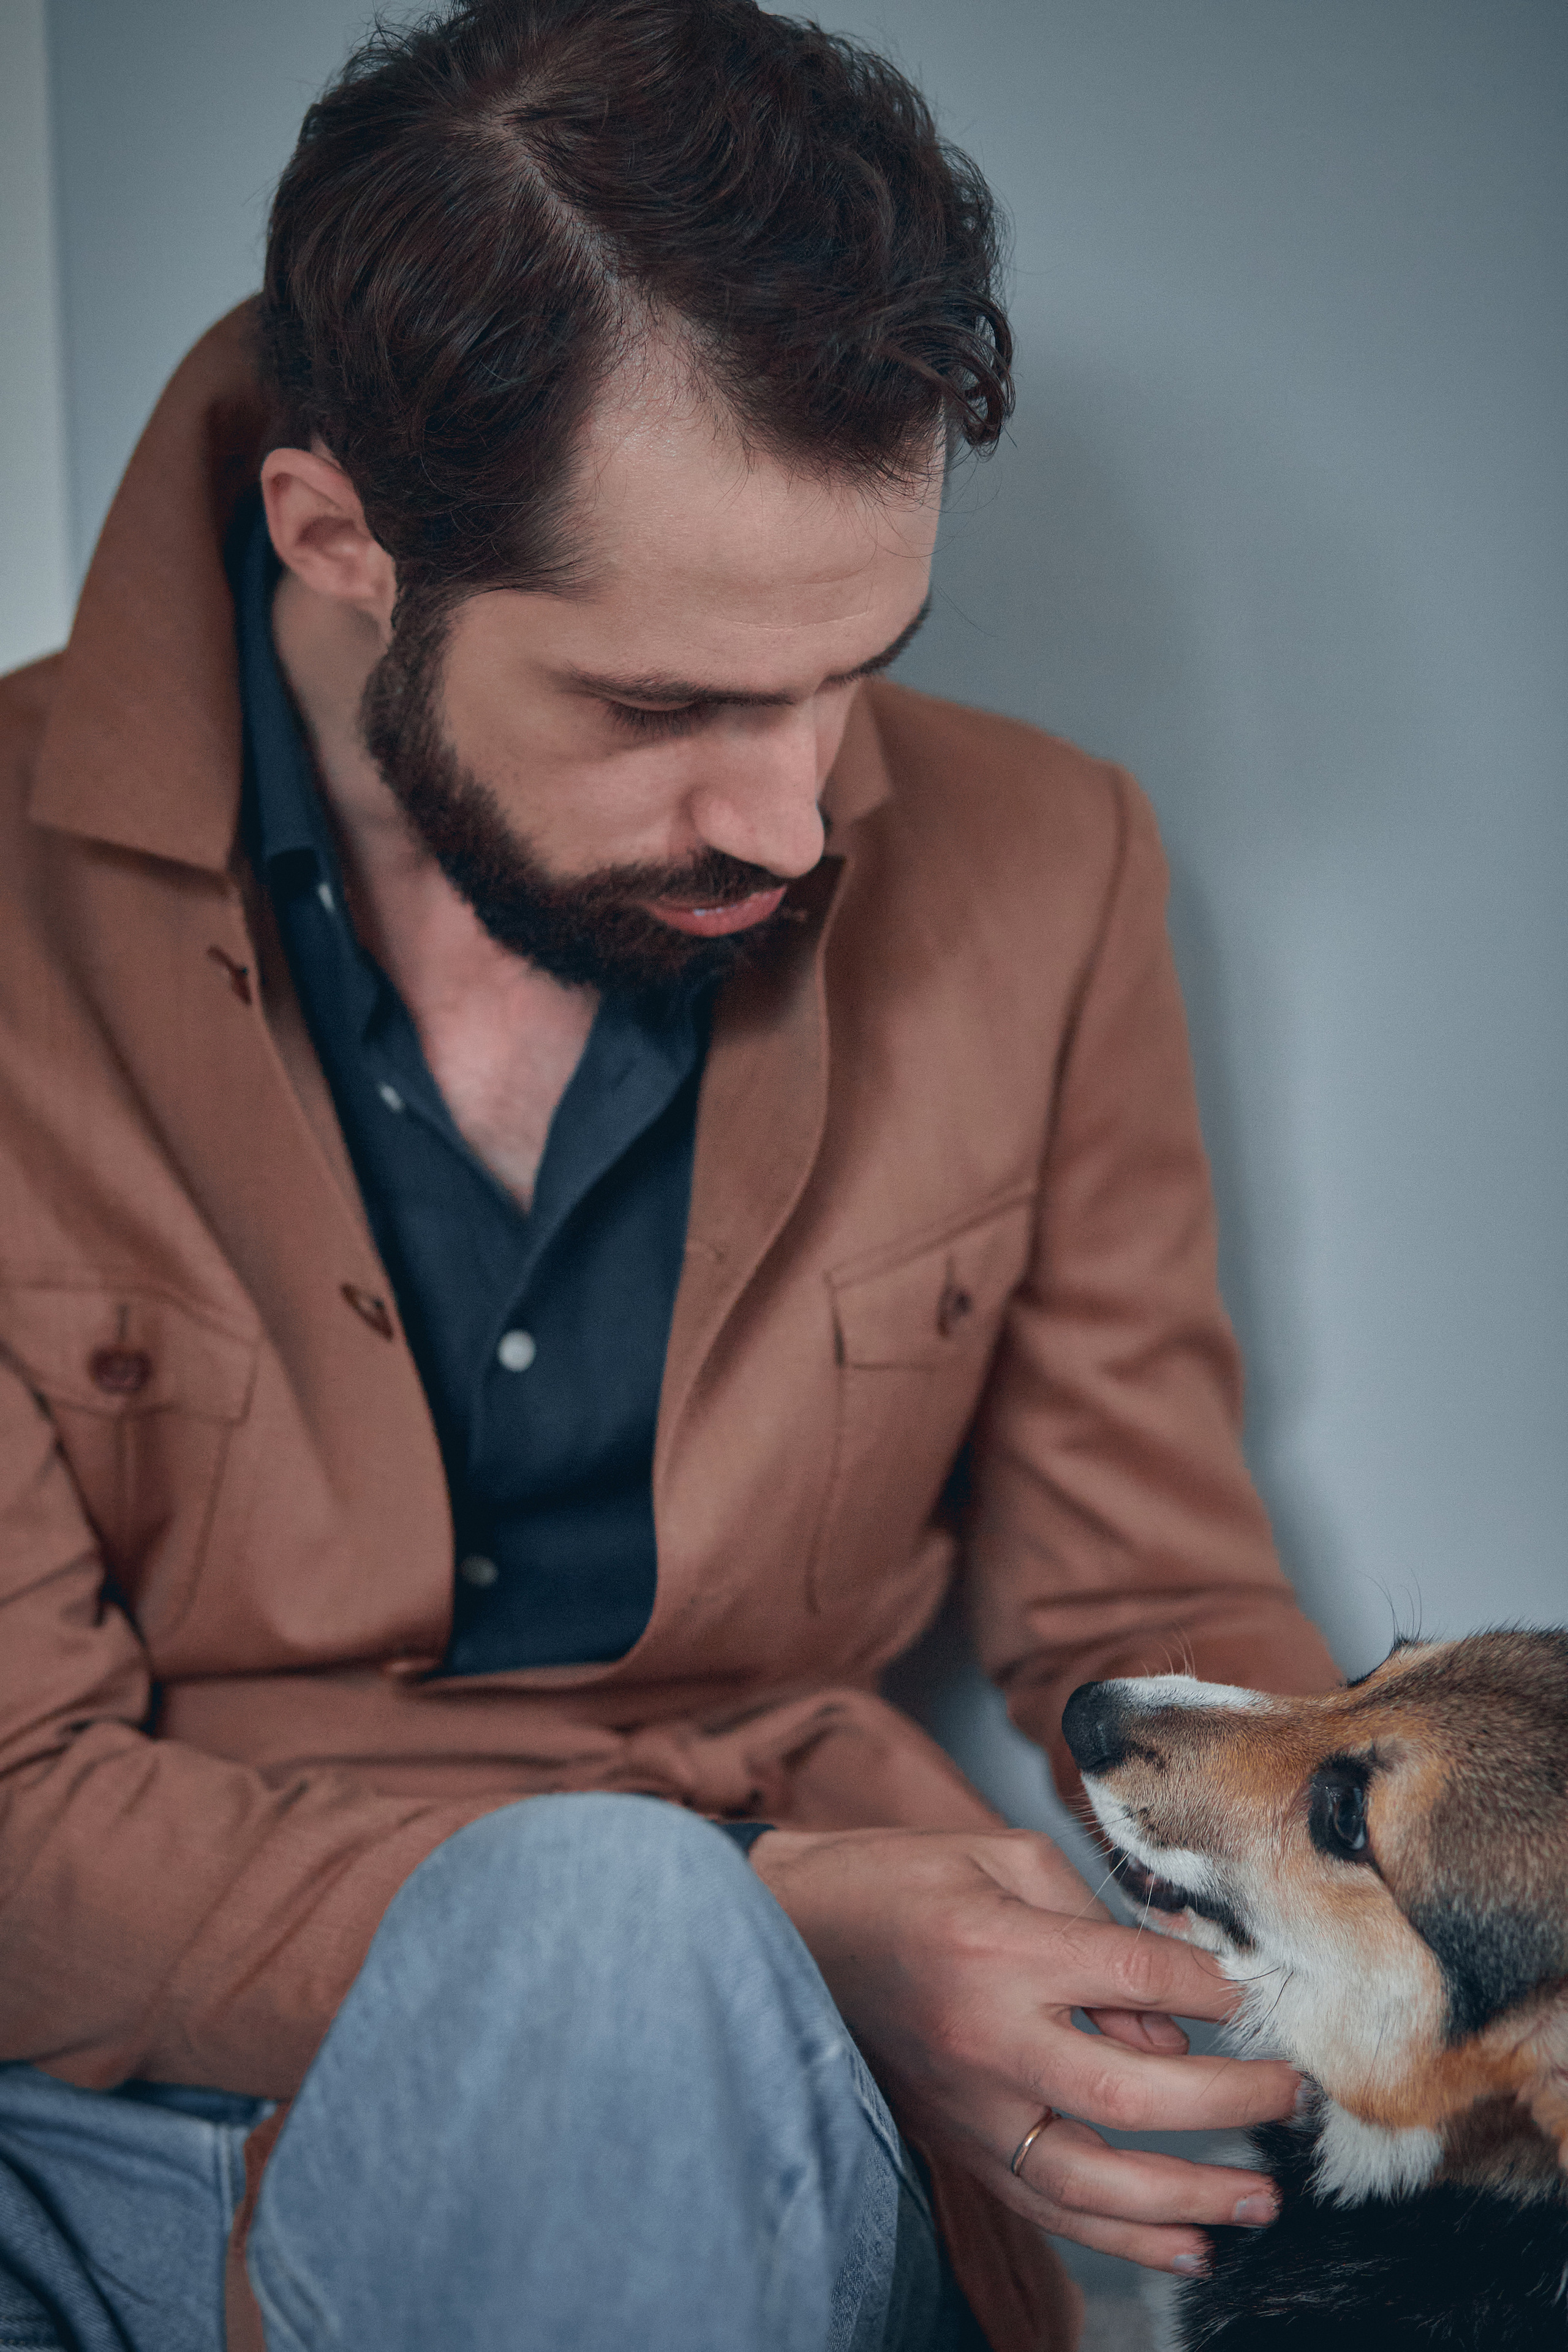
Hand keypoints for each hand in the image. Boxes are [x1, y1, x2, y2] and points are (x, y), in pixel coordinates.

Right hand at [750, 1825, 1294, 2274]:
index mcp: (996, 1946)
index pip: (1130, 1977)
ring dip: (1185, 2199)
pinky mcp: (956, 2143)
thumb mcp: (1003, 1857)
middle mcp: (983, 2037)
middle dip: (1225, 2102)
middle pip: (1124, 2090)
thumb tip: (1173, 2023)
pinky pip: (1047, 2206)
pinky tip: (1187, 2249)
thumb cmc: (900, 1879)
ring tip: (1261, 2200)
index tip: (1254, 1995)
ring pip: (1088, 2180)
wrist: (794, 1930)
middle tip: (1290, 2094)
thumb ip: (1096, 1926)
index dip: (1209, 1989)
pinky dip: (1122, 2238)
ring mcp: (967, 2104)